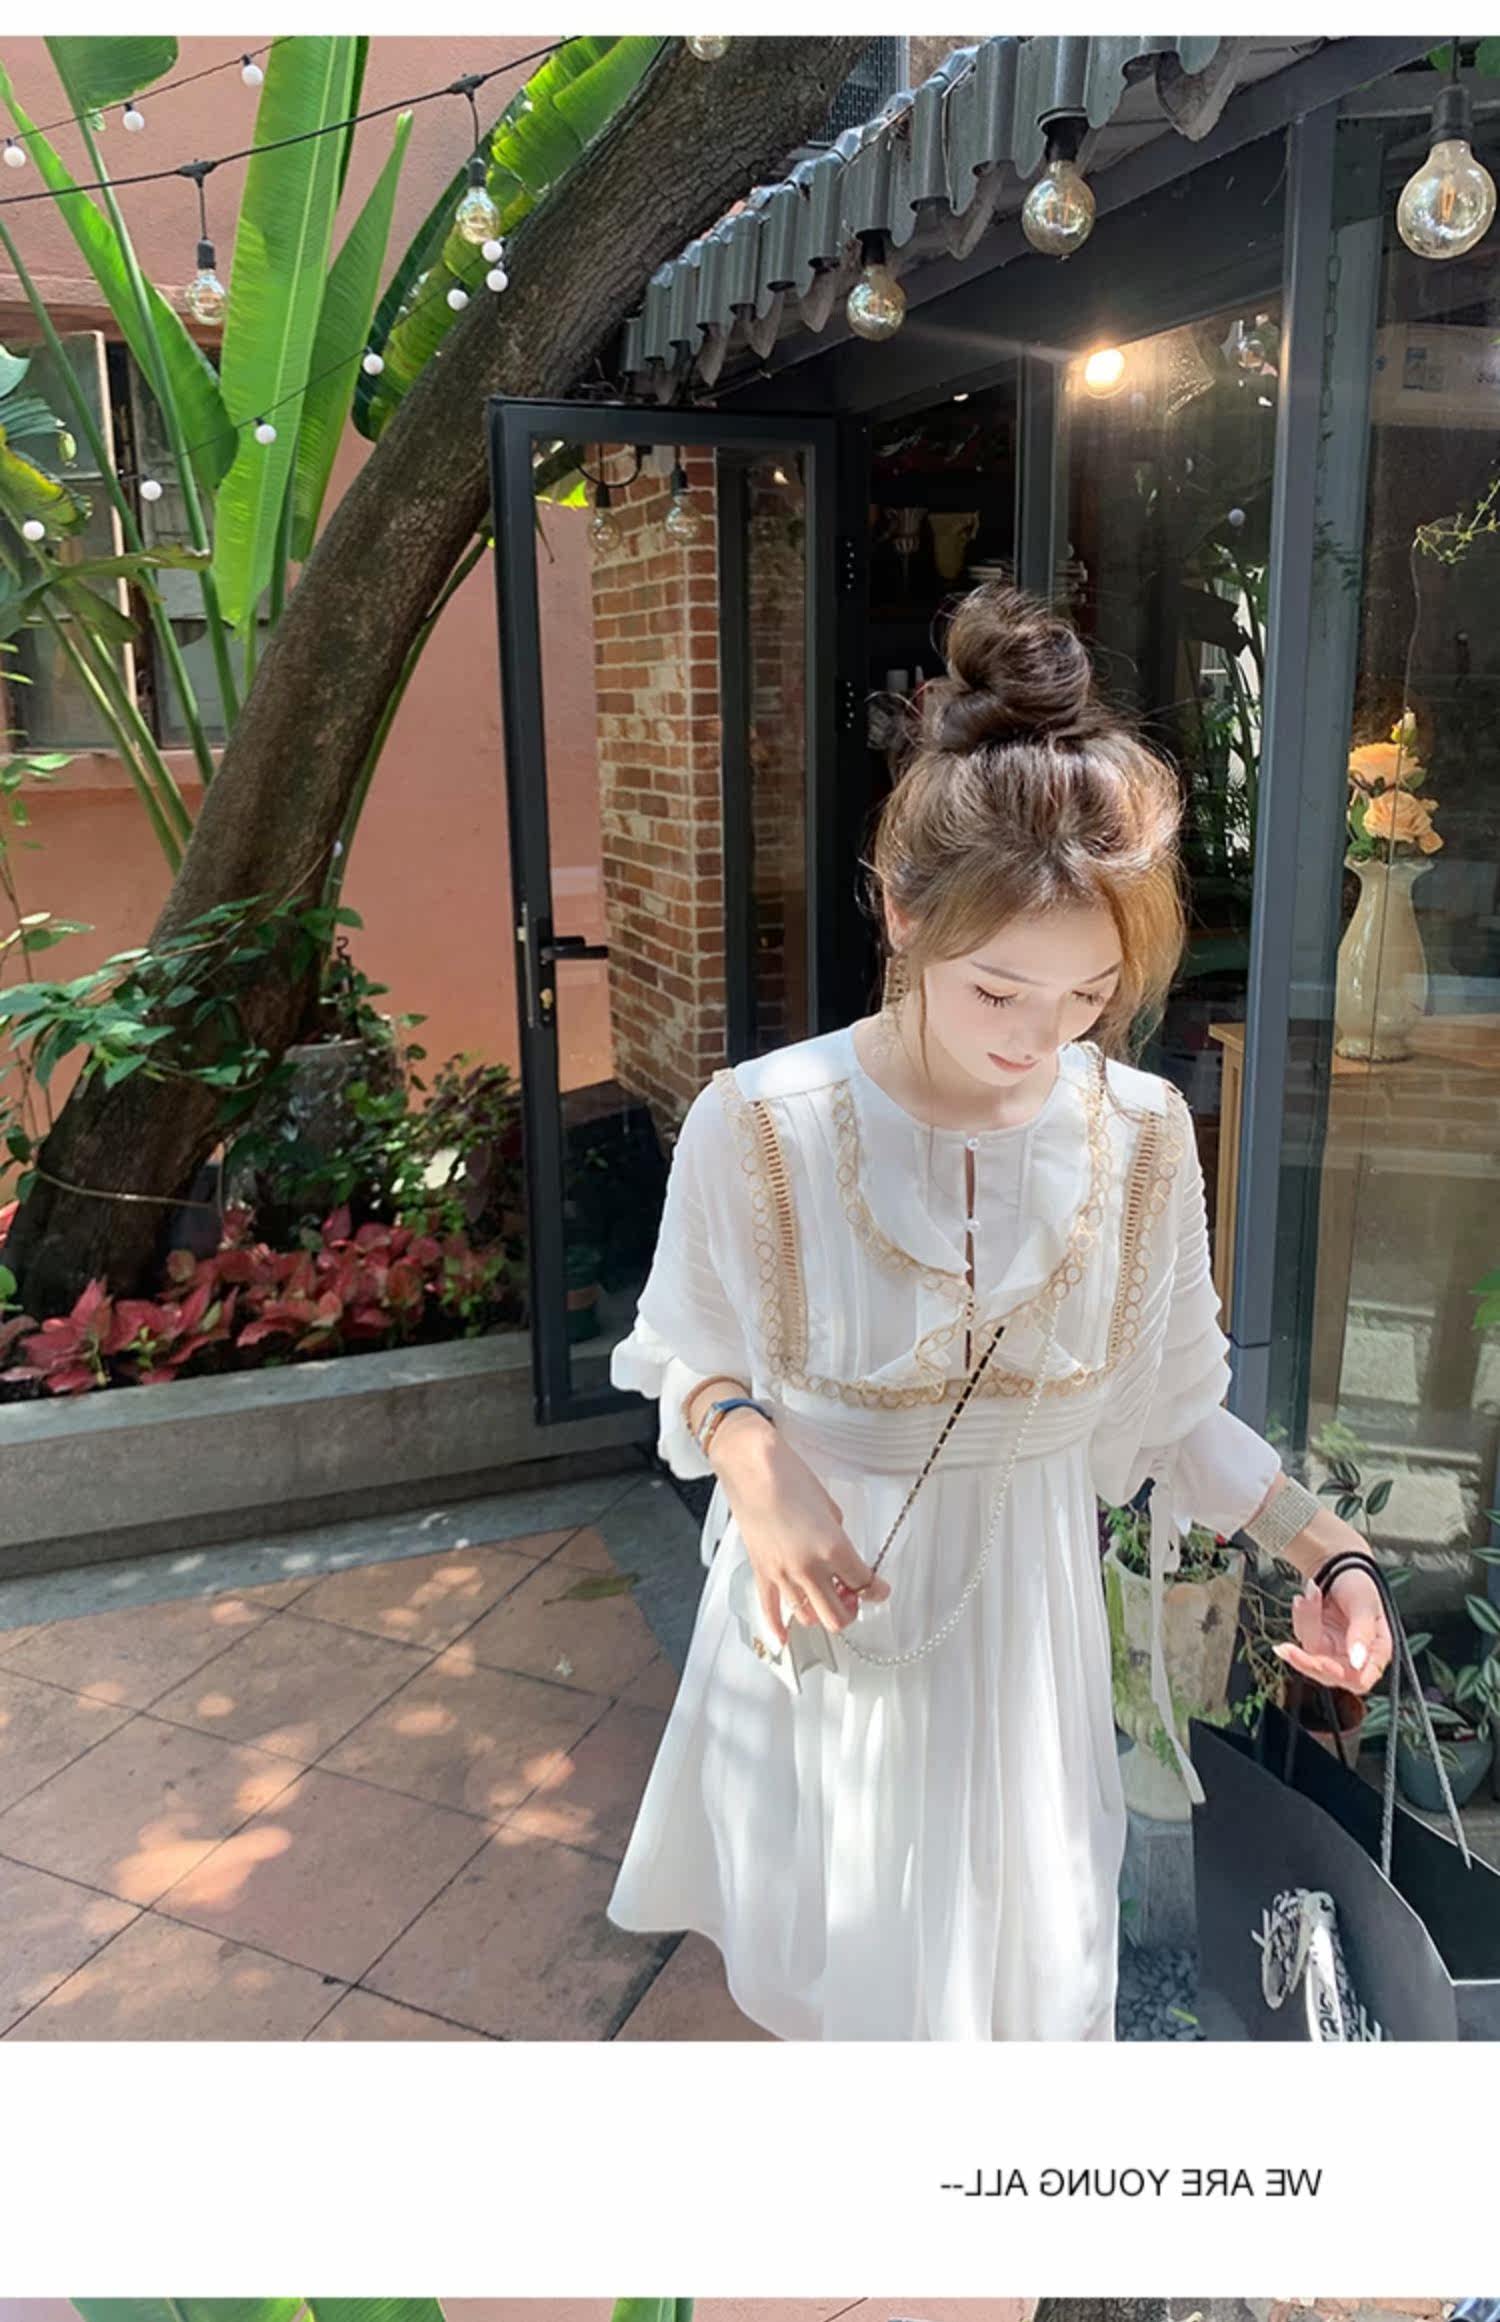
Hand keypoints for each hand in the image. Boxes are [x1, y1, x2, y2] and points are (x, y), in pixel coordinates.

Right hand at [710, 1415, 889, 1644]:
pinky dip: (778, 1629)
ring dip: (821, 1613)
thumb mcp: (829, 1506)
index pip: (863, 1584)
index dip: (876, 1589)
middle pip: (838, 1615)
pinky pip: (769, 1611)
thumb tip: (839, 1556)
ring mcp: (782, 1574)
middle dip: (850, 1610)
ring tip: (825, 1598)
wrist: (752, 1467)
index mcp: (833, 1548)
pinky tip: (784, 1639)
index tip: (879, 1588)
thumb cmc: (790, 1477)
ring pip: (808, 1617)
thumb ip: (838, 1538)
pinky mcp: (761, 1572)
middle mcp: (809, 1568)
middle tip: (853, 1597)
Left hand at [1274, 1565, 1392, 1696]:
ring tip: (1311, 1592)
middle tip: (1286, 1648)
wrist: (1339, 1566)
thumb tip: (1357, 1662)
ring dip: (1307, 1621)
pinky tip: (1304, 1597)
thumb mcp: (1364, 1604)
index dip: (1341, 1676)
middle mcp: (1354, 1657)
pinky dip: (1301, 1615)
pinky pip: (1300, 1635)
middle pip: (1329, 1674)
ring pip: (1309, 1654)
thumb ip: (1362, 1633)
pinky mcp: (1315, 1641)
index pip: (1360, 1680)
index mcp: (1377, 1652)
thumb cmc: (1360, 1584)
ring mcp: (1332, 1650)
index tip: (1320, 1663)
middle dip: (1306, 1659)